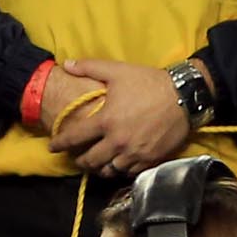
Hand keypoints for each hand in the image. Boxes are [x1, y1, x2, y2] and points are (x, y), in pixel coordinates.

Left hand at [46, 58, 192, 170]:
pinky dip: (122, 170)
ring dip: (101, 167)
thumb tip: (67, 64)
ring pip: (111, 170)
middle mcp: (118, 142)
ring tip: (98, 163)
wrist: (184, 97)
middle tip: (77, 157)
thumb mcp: (116, 70)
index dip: (61, 144)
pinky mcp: (151, 160)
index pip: (76, 137)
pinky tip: (119, 164)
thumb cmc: (148, 83)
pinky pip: (131, 172)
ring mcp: (135, 153)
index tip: (53, 148)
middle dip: (81, 160)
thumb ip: (89, 67)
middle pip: (91, 160)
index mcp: (106, 121)